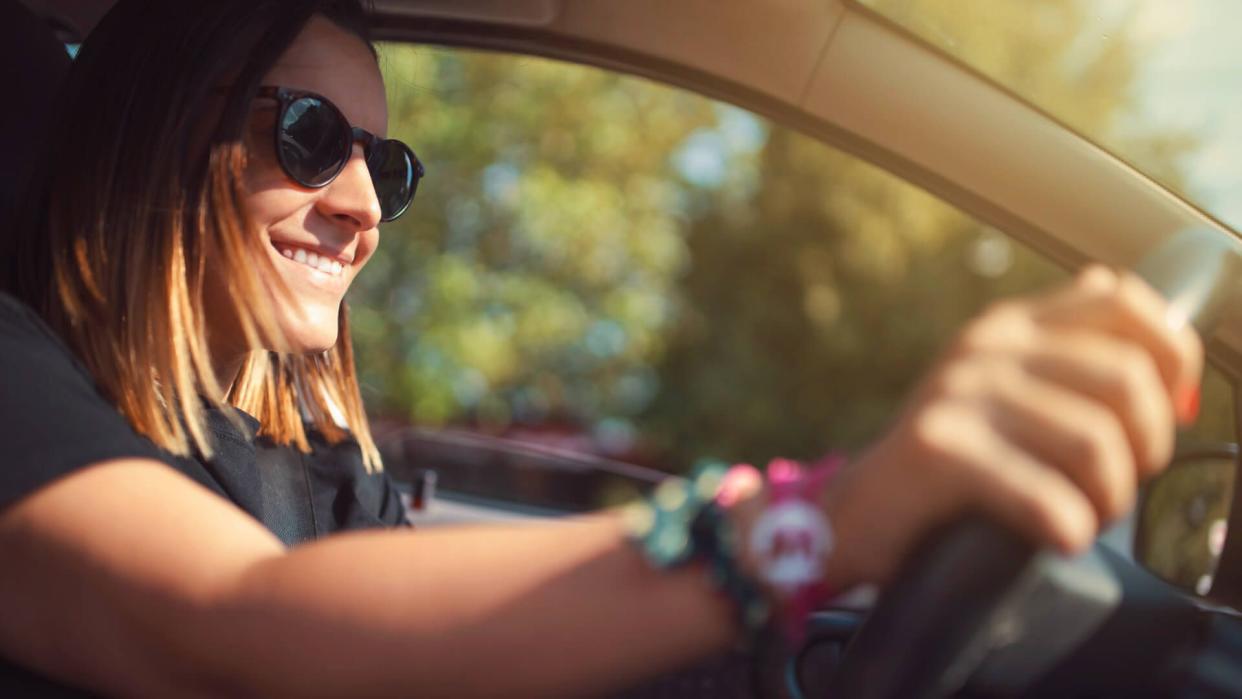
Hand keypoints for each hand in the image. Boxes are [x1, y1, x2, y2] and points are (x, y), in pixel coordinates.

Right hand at [819, 266, 1202, 587]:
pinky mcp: (938, 449)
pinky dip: (1068, 528)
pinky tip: (1056, 537)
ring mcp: (957, 393)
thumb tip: (1132, 301)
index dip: (1170, 356)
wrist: (858, 516)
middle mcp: (983, 347)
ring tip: (1084, 517)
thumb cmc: (947, 467)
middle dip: (1145, 446)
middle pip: (1125, 376)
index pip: (1120, 301)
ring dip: (1108, 498)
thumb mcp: (1002, 393)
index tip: (1167, 412)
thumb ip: (1060, 351)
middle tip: (1116, 485)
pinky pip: (1047, 497)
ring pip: (1095, 441)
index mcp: (1007, 327)